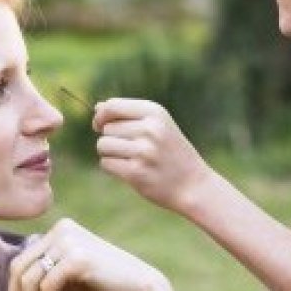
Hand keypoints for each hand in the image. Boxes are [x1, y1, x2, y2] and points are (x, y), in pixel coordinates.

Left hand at [7, 217, 171, 290]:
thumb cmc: (104, 286)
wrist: (141, 290)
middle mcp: (62, 229)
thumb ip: (44, 274)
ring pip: (29, 279)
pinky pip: (46, 286)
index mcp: (60, 230)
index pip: (21, 261)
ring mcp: (70, 241)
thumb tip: (13, 287)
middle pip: (18, 268)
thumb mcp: (67, 277)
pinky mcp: (78, 258)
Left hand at [92, 98, 212, 213]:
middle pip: (106, 128)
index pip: (112, 106)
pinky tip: (130, 170)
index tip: (101, 125)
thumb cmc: (171, 153)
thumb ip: (129, 114)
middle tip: (131, 149)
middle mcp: (150, 129)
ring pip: (103, 145)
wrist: (193, 184)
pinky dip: (112, 168)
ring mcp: (143, 151)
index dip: (101, 116)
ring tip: (130, 159)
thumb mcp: (158, 125)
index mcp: (155, 112)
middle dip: (111, 138)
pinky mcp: (136, 173)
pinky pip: (106, 163)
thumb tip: (97, 108)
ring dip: (110, 153)